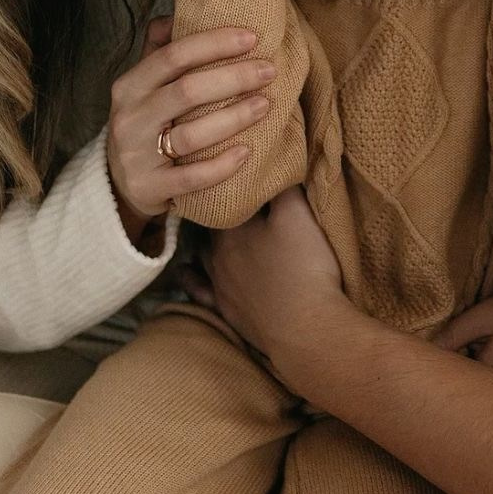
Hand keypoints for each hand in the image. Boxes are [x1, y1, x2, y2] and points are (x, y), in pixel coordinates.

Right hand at [107, 16, 274, 242]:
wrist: (119, 183)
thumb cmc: (145, 124)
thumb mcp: (144, 86)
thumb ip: (160, 50)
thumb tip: (181, 12)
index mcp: (129, 86)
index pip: (172, 56)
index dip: (214, 44)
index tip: (251, 38)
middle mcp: (129, 118)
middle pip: (186, 91)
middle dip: (233, 77)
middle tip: (268, 71)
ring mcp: (137, 156)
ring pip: (191, 135)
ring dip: (234, 118)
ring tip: (265, 105)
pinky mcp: (149, 188)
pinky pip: (191, 178)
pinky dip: (222, 166)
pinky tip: (247, 152)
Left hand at [204, 188, 354, 387]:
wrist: (306, 329)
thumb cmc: (304, 267)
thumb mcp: (299, 216)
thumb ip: (283, 186)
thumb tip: (272, 163)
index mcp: (234, 227)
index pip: (222, 197)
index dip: (227, 184)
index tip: (230, 172)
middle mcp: (217, 254)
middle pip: (211, 225)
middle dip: (217, 211)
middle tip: (223, 197)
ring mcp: (219, 284)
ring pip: (202, 255)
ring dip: (204, 242)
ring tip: (207, 229)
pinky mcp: (226, 310)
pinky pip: (198, 290)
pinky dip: (190, 278)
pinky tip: (186, 272)